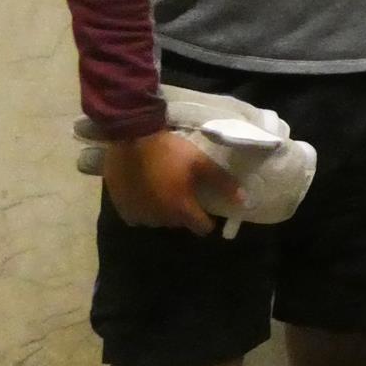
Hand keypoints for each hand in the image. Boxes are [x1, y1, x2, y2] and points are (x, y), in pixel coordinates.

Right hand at [102, 128, 244, 234]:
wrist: (131, 137)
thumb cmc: (169, 150)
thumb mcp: (201, 163)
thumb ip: (223, 183)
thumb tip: (244, 201)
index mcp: (181, 209)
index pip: (201, 228)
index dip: (207, 220)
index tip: (206, 209)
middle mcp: (160, 219)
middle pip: (179, 223)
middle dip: (183, 211)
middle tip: (183, 192)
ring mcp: (139, 215)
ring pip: (158, 220)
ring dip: (162, 210)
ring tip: (163, 190)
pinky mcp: (122, 208)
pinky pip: (137, 216)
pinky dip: (143, 209)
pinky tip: (144, 193)